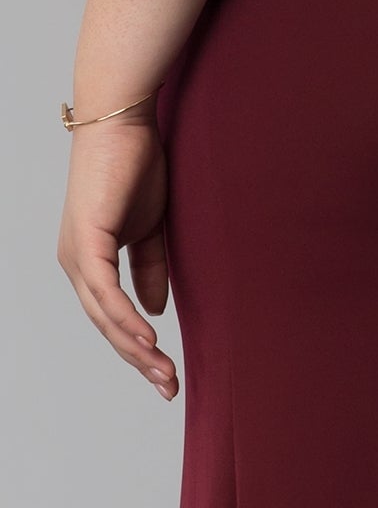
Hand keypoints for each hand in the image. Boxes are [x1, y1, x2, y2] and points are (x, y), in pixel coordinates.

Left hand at [57, 114, 178, 401]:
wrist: (124, 121)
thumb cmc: (135, 164)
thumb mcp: (151, 225)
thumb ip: (151, 267)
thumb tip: (156, 310)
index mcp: (90, 260)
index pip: (112, 316)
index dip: (138, 347)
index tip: (167, 372)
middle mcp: (77, 263)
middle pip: (106, 326)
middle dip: (139, 360)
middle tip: (169, 386)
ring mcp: (78, 254)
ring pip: (104, 317)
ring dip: (135, 348)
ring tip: (164, 372)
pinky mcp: (87, 242)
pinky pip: (105, 293)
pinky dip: (126, 318)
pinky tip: (148, 340)